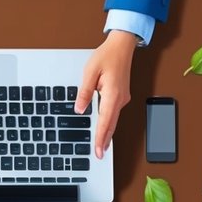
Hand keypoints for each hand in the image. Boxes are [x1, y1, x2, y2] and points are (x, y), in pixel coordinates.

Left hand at [75, 30, 137, 158]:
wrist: (122, 46)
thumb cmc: (107, 56)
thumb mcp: (90, 72)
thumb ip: (84, 92)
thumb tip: (79, 109)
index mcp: (113, 94)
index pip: (105, 122)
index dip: (101, 138)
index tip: (98, 151)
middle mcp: (120, 99)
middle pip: (111, 125)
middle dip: (105, 141)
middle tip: (100, 154)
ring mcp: (122, 98)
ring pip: (113, 120)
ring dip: (107, 134)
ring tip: (101, 147)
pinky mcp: (121, 96)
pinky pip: (114, 114)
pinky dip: (109, 124)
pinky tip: (104, 130)